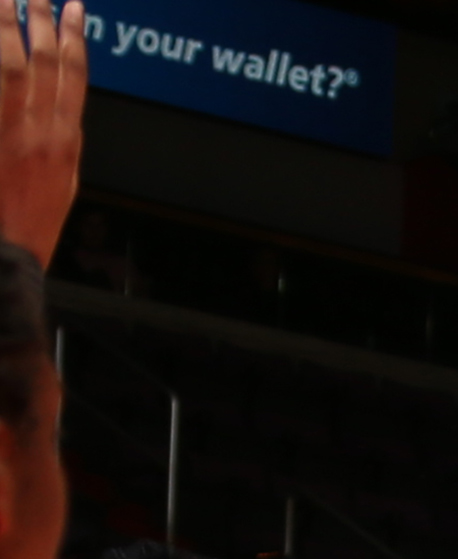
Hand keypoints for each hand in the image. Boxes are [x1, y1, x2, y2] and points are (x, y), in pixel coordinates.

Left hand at [0, 0, 83, 269]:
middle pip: (45, 62)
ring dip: (10, 25)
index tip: (73, 9)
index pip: (74, 79)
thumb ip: (61, 149)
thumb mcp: (61, 188)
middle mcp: (43, 133)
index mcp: (65, 145)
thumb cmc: (29, 229)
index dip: (74, 39)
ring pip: (14, 64)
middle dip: (41, 19)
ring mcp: (13, 133)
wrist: (8, 259)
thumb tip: (65, 123)